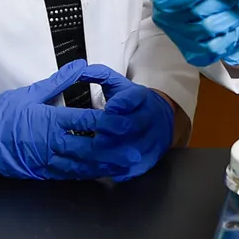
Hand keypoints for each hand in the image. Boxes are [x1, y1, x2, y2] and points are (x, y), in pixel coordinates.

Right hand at [0, 59, 126, 180]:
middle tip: (133, 149)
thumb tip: (80, 65)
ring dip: (103, 164)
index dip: (107, 122)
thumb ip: (58, 81)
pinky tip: (99, 172)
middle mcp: (49, 143)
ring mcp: (45, 161)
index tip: (125, 121)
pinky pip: (66, 175)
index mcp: (48, 120)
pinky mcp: (40, 173)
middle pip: (88, 147)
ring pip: (80, 165)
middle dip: (111, 149)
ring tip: (123, 165)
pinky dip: (84, 174)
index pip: (84, 121)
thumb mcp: (29, 92)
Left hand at [79, 64, 175, 181]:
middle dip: (113, 130)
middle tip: (97, 135)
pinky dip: (119, 169)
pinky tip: (104, 169)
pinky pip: (135, 167)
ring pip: (134, 147)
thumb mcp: (117, 85)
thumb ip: (98, 75)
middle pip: (133, 125)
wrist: (158, 119)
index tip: (110, 108)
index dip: (123, 103)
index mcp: (141, 97)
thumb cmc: (130, 103)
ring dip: (114, 152)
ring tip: (95, 154)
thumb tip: (79, 68)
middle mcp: (149, 118)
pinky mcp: (149, 159)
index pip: (134, 98)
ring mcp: (152, 140)